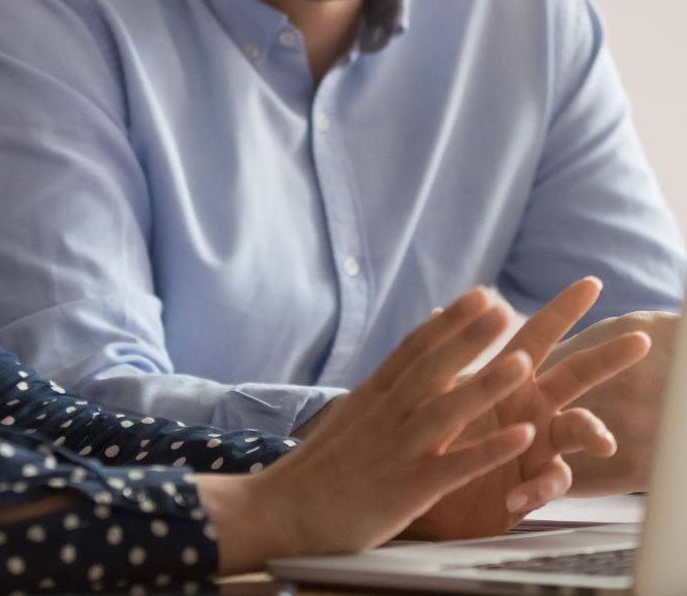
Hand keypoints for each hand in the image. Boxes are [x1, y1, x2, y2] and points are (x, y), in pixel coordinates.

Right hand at [198, 287, 537, 572]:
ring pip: (446, 410)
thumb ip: (379, 393)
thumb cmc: (318, 470)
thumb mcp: (349, 418)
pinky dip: (489, 450)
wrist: (282, 511)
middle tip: (503, 306)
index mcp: (371, 396)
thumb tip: (400, 366)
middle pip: (431, 368)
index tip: (480, 295)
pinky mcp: (406, 489)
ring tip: (523, 361)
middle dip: (469, 337)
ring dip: (486, 385)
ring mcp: (396, 450)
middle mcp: (384, 415)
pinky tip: (523, 437)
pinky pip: (455, 466)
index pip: (413, 349)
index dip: (449, 321)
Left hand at [409, 278, 650, 538]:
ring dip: (592, 430)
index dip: (562, 310)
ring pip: (580, 429)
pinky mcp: (532, 484)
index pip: (537, 336)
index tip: (591, 283)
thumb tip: (440, 310)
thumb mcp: (438, 393)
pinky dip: (535, 489)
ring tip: (602, 441)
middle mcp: (531, 406)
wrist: (422, 490)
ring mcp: (538, 444)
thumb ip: (449, 358)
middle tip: (640, 340)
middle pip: (576, 375)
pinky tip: (516, 496)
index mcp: (507, 378)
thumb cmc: (439, 437)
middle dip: (607, 358)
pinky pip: (548, 483)